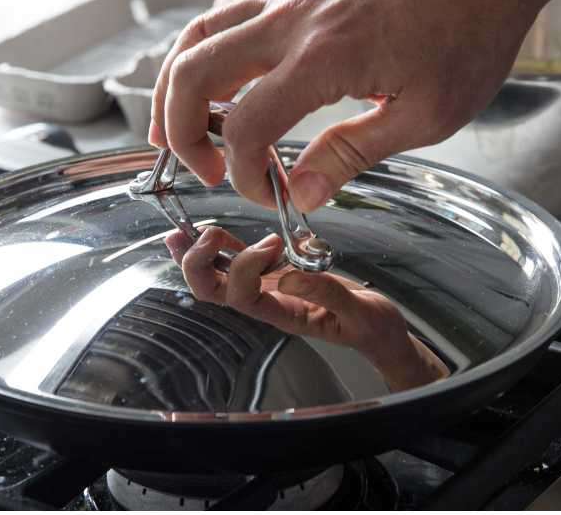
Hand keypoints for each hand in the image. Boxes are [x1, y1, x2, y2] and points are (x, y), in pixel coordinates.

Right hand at [149, 0, 560, 211]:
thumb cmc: (469, 30)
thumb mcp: (426, 114)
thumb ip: (352, 153)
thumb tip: (304, 191)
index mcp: (322, 59)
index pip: (246, 126)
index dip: (241, 171)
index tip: (260, 190)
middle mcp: (291, 21)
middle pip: (194, 70)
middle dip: (177, 127)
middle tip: (197, 163)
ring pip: (198, 31)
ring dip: (175, 80)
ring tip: (175, 119)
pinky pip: (228, 7)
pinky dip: (206, 41)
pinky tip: (218, 65)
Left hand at [166, 226, 448, 390]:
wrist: (379, 331)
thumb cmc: (370, 326)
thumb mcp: (359, 312)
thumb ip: (325, 294)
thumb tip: (287, 277)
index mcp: (282, 314)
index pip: (242, 297)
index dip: (244, 268)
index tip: (272, 244)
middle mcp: (264, 302)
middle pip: (212, 291)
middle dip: (197, 264)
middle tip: (208, 233)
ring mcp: (263, 288)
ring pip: (214, 277)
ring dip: (194, 253)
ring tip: (181, 229)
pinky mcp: (270, 274)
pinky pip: (232, 262)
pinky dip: (215, 247)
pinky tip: (208, 232)